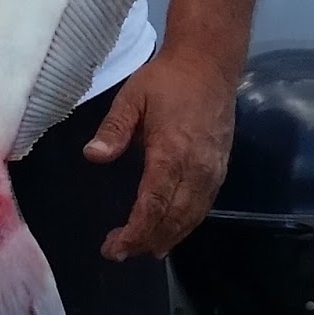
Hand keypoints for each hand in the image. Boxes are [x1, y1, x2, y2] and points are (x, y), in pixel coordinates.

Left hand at [83, 46, 236, 261]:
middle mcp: (195, 169)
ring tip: (142, 249)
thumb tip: (92, 157)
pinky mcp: (221, 168)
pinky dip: (186, 225)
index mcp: (170, 154)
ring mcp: (212, 171)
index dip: (133, 233)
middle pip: (172, 220)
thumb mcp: (132, 97)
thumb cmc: (167, 79)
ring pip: (191, 218)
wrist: (210, 62)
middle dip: (146, 241)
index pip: (152, 207)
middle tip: (119, 252)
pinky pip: (204, 207)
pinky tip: (172, 231)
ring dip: (167, 238)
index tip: (113, 248)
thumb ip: (113, 130)